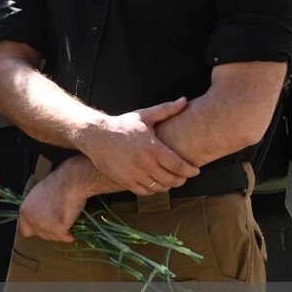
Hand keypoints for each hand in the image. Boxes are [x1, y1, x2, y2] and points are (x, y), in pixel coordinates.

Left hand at [17, 156, 97, 242]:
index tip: (45, 225)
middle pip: (41, 235)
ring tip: (66, 217)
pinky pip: (66, 238)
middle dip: (50, 230)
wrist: (68, 184)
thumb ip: (35, 209)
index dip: (36, 229)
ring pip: (54, 238)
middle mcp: (32, 221)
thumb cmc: (55, 185)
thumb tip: (39, 215)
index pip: (25, 230)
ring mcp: (45, 227)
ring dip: (61, 231)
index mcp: (25, 212)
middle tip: (59, 219)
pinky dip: (70, 234)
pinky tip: (72, 224)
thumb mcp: (37, 196)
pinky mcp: (58, 231)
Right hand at [80, 98, 197, 193]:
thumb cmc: (123, 125)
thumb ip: (166, 109)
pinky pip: (144, 192)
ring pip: (158, 187)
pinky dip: (153, 190)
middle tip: (185, 177)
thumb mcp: (144, 115)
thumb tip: (184, 100)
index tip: (195, 171)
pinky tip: (155, 184)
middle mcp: (144, 164)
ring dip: (168, 186)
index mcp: (152, 148)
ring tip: (171, 180)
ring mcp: (133, 174)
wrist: (96, 136)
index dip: (190, 171)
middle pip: (171, 179)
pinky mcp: (124, 181)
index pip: (178, 165)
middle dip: (181, 180)